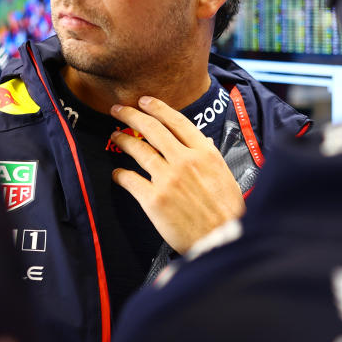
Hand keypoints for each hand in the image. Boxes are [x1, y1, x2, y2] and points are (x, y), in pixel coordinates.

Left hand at [109, 96, 244, 254]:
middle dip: (131, 115)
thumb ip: (209, 155)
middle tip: (118, 110)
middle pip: (152, 129)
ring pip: (138, 149)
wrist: (221, 239)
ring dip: (123, 140)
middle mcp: (184, 160)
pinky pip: (130, 179)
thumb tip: (203, 141)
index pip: (176, 121)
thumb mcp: (224, 175)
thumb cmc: (226, 210)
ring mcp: (167, 179)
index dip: (156, 107)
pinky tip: (117, 174)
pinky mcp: (154, 199)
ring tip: (115, 136)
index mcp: (204, 152)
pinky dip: (120, 175)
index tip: (143, 101)